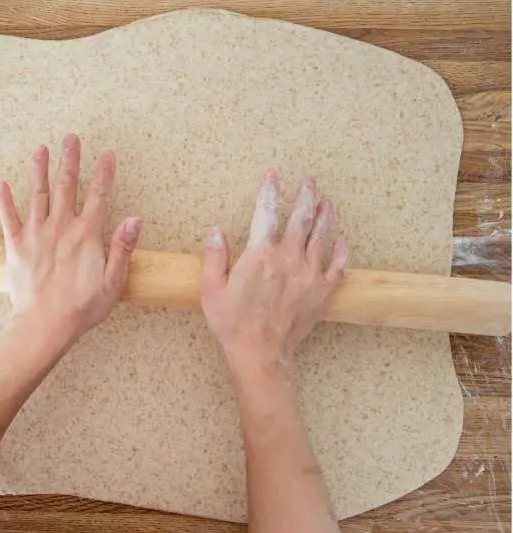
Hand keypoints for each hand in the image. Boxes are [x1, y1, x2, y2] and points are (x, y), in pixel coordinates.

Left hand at [0, 133, 141, 343]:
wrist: (44, 326)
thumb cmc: (81, 308)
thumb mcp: (113, 281)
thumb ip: (122, 247)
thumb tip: (135, 219)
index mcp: (86, 235)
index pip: (99, 196)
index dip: (104, 173)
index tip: (107, 154)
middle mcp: (61, 227)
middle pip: (66, 186)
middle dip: (70, 160)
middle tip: (72, 138)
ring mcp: (36, 234)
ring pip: (38, 194)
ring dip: (39, 169)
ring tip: (41, 148)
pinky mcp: (16, 246)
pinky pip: (8, 218)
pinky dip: (4, 200)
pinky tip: (2, 183)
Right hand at [200, 171, 347, 377]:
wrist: (260, 353)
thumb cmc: (232, 322)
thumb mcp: (211, 288)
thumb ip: (215, 256)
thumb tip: (215, 229)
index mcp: (260, 255)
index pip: (266, 212)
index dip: (270, 191)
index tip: (273, 176)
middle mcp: (288, 259)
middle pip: (301, 218)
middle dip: (306, 195)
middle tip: (309, 180)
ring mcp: (308, 275)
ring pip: (321, 237)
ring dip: (325, 216)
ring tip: (327, 201)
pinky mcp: (321, 293)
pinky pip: (337, 268)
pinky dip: (341, 252)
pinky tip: (342, 241)